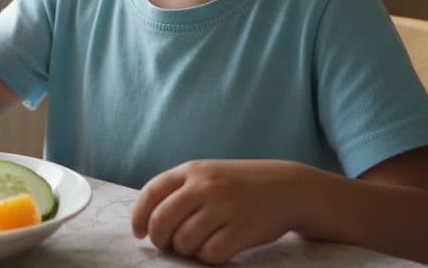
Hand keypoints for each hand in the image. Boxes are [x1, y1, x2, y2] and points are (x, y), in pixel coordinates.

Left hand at [130, 159, 299, 264]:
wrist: (288, 188)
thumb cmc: (241, 185)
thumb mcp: (210, 175)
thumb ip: (181, 190)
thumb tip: (148, 221)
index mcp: (193, 170)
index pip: (152, 193)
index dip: (139, 217)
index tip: (139, 233)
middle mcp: (206, 186)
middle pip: (162, 221)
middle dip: (160, 240)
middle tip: (169, 245)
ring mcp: (225, 207)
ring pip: (184, 241)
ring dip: (187, 250)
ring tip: (200, 243)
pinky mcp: (243, 229)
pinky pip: (210, 254)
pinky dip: (209, 257)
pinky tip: (218, 248)